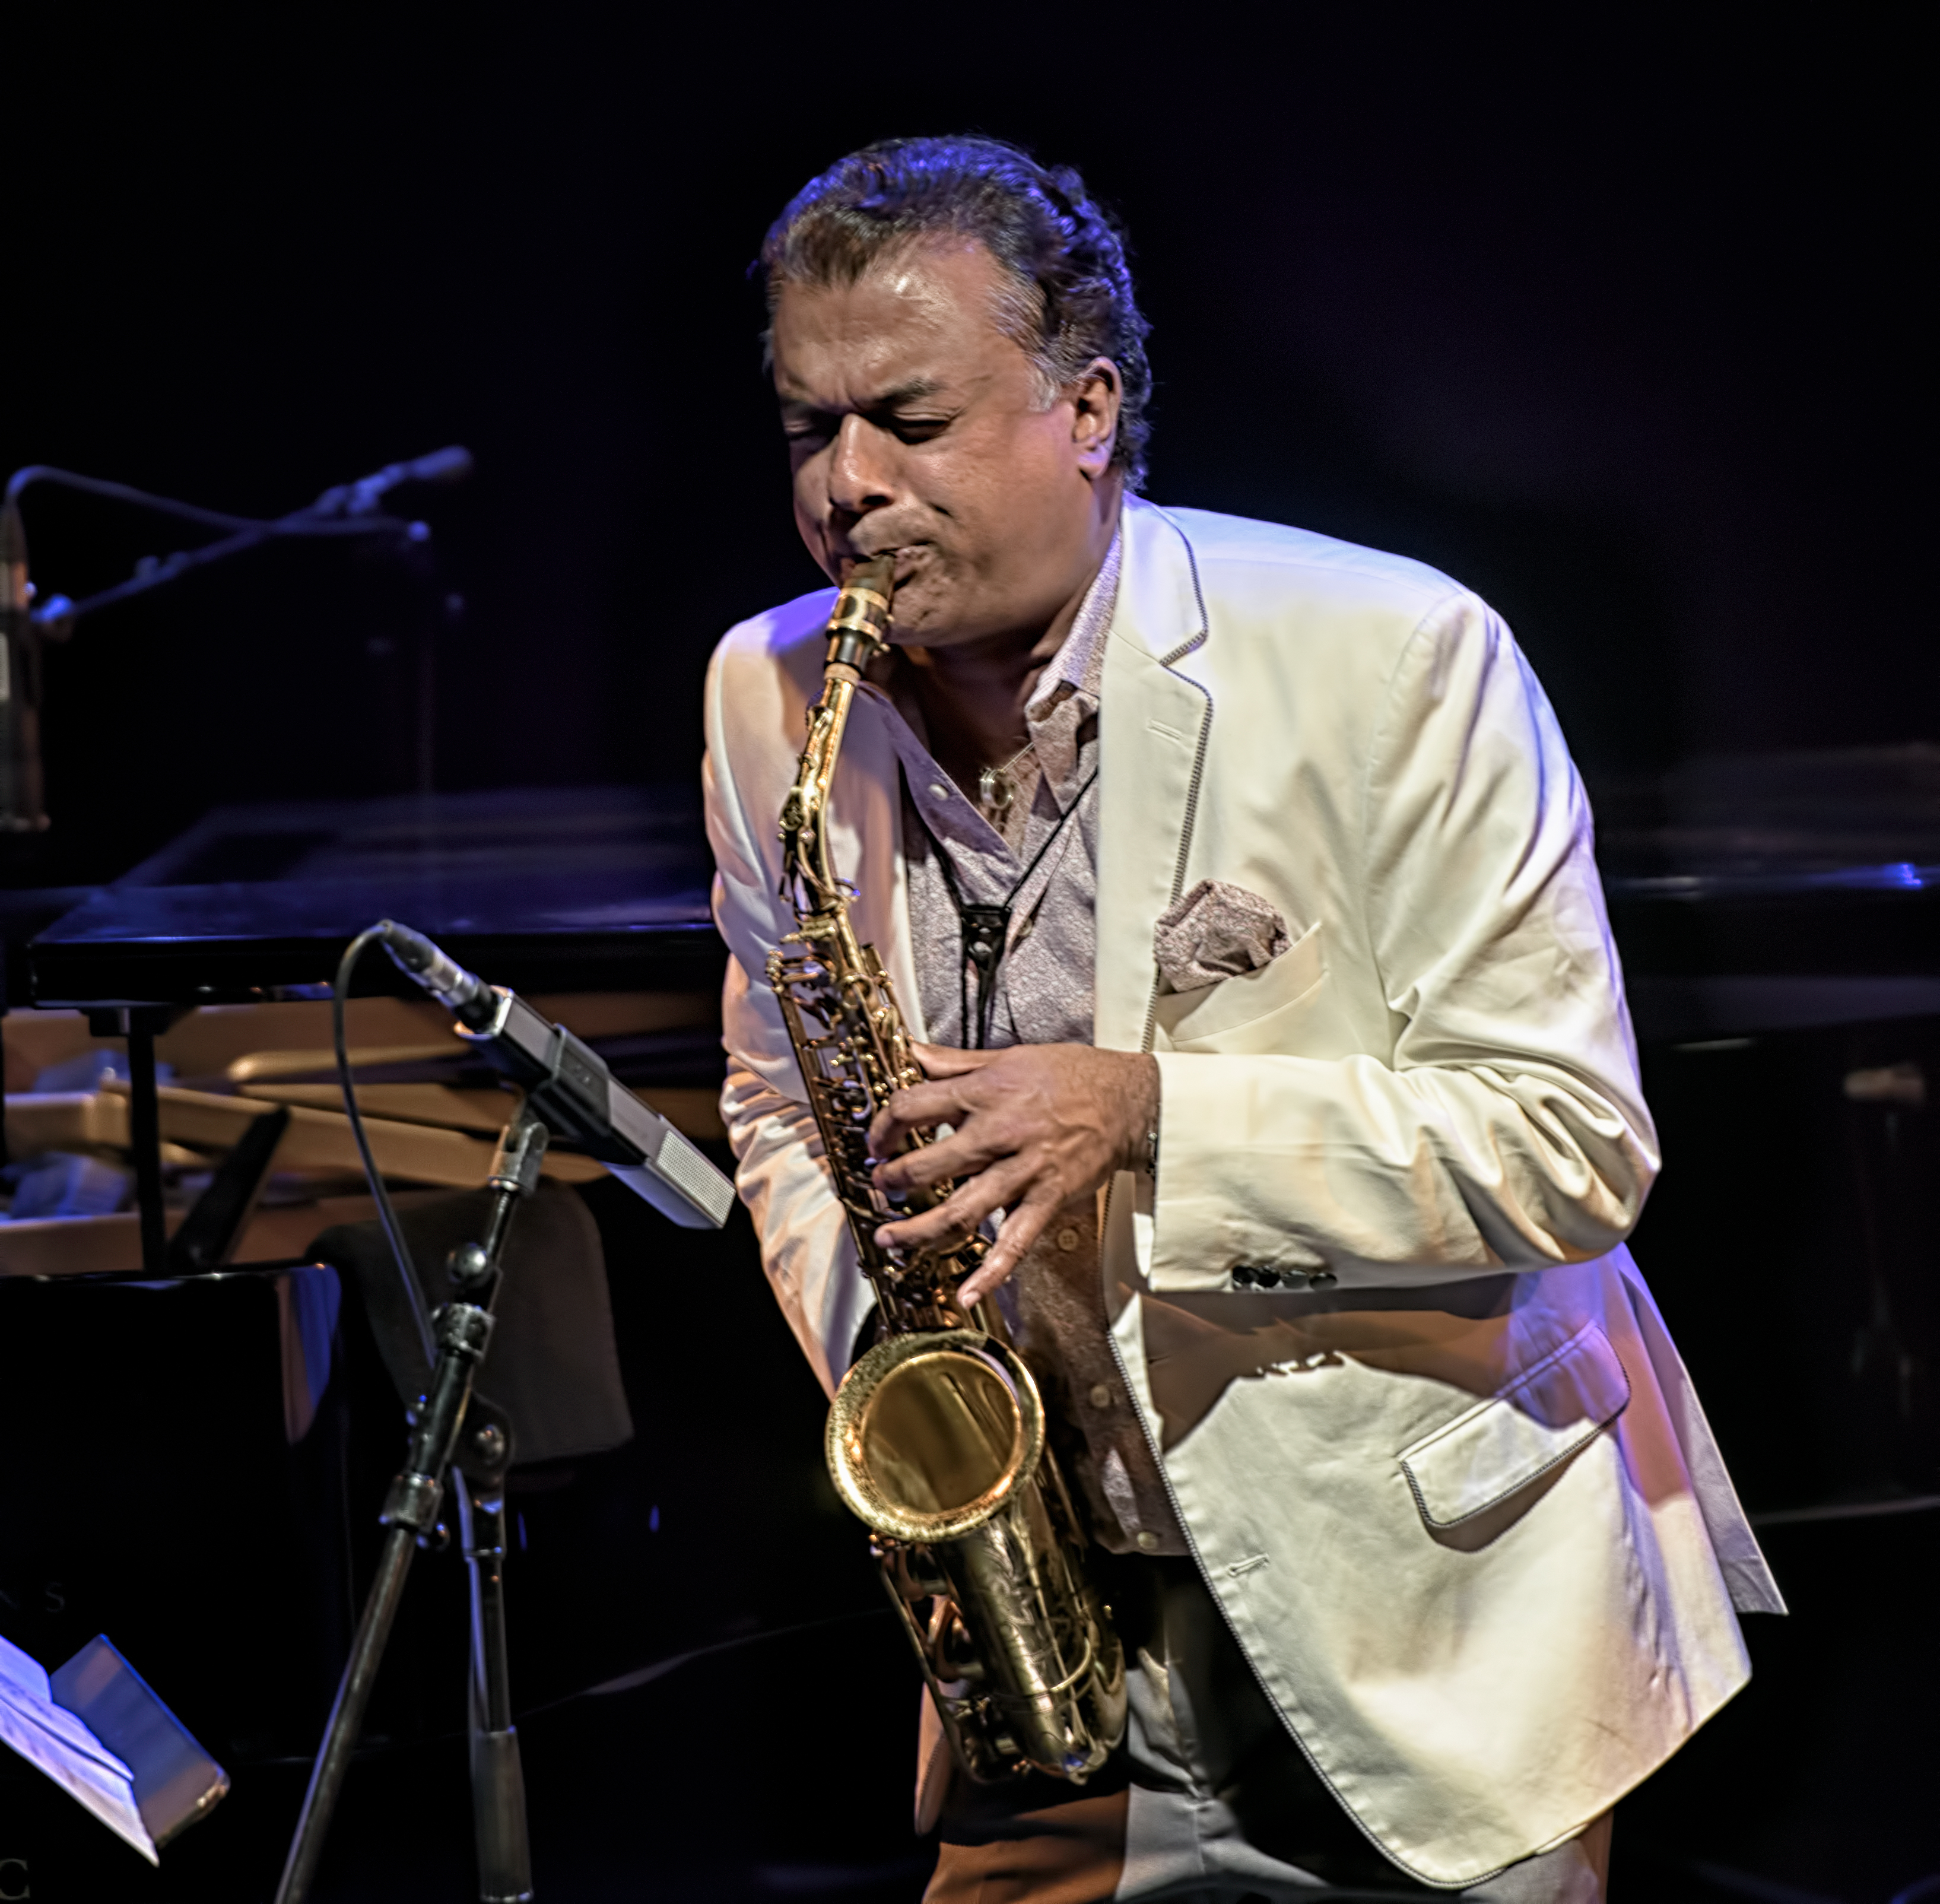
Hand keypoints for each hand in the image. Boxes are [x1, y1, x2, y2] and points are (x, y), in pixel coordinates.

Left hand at [869, 1042, 1157, 1305]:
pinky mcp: (1048, 1200)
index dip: (884, 1126)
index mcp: (985, 1092)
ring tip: (891, 1238)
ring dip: (920, 1230)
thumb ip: (955, 1061)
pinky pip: (1015, 1243)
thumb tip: (912, 1050)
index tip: (877, 1140)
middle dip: (895, 1180)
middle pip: (930, 1164)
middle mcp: (1000, 1132)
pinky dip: (990, 1273)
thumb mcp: (1008, 1057)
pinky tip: (965, 1295)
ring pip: (962, 1210)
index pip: (914, 1107)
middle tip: (881, 1188)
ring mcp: (1024, 1171)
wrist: (1131, 1100)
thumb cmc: (1072, 1075)